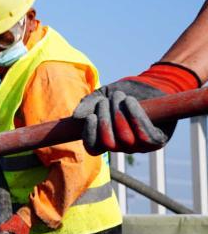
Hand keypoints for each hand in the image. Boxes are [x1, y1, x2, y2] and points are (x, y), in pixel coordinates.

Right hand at [72, 62, 199, 153]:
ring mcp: (140, 146)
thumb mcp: (101, 96)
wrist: (150, 85)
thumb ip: (88, 105)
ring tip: (120, 97)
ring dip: (120, 115)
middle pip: (109, 143)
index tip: (91, 116)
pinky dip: (136, 117)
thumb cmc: (122, 94)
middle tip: (106, 101)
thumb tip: (77, 117)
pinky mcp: (157, 140)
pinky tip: (130, 101)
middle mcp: (122, 147)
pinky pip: (145, 136)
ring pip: (126, 139)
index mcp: (106, 140)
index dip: (90, 135)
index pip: (94, 148)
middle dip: (105, 120)